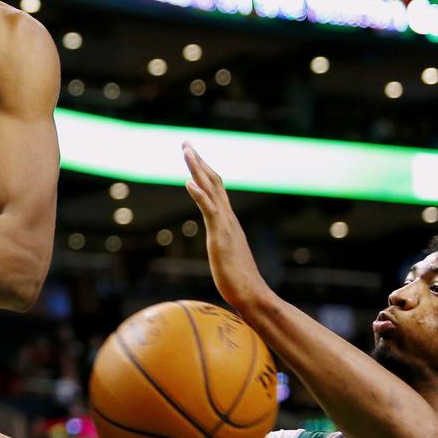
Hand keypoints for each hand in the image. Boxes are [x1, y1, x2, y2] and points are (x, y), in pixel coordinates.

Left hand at [182, 143, 270, 307]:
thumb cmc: (239, 280)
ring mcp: (225, 225)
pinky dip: (199, 194)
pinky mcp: (221, 236)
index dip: (203, 171)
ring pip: (211, 189)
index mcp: (228, 221)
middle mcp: (228, 218)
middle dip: (198, 161)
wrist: (252, 295)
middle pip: (213, 181)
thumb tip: (220, 241)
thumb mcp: (225, 255)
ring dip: (198, 168)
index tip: (192, 155)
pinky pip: (210, 210)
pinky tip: (188, 181)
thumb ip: (223, 243)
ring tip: (186, 151)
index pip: (215, 189)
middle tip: (186, 143)